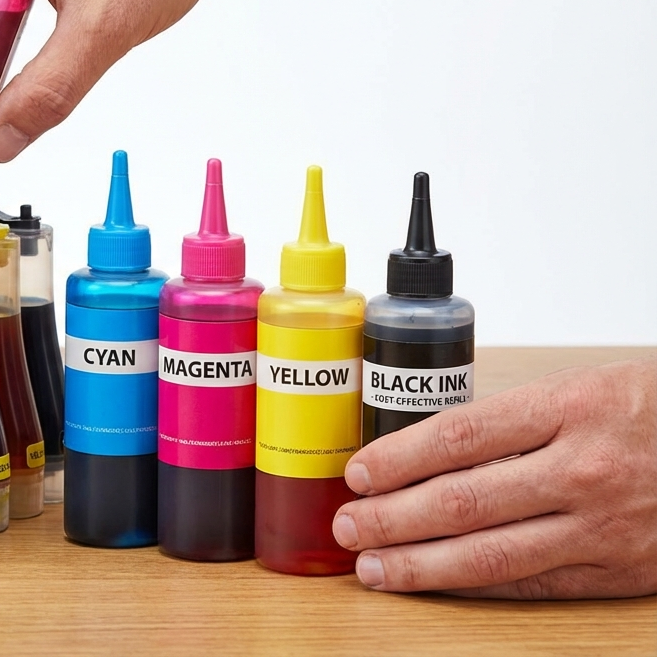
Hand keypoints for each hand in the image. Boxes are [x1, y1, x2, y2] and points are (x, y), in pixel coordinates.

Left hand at [333, 356, 656, 598]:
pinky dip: (472, 587)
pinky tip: (433, 583)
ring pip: (491, 554)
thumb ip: (514, 419)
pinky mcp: (620, 571)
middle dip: (392, 518)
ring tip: (372, 566)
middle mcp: (586, 469)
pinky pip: (531, 583)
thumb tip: (423, 447)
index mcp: (573, 407)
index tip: (358, 473)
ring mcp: (605, 526)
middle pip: (464, 500)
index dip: (398, 459)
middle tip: (348, 525)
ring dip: (419, 564)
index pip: (461, 436)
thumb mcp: (585, 388)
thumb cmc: (651, 410)